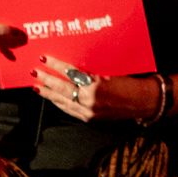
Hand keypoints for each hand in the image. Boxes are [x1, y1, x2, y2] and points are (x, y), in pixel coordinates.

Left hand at [32, 56, 160, 122]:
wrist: (143, 102)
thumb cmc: (130, 82)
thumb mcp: (110, 72)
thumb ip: (90, 71)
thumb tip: (72, 66)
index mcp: (95, 85)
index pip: (70, 72)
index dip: (56, 65)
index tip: (44, 58)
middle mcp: (89, 99)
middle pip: (62, 88)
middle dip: (46, 80)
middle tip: (34, 73)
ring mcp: (88, 111)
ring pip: (62, 101)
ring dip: (48, 93)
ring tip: (37, 86)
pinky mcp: (89, 118)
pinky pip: (69, 110)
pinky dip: (59, 103)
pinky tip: (52, 98)